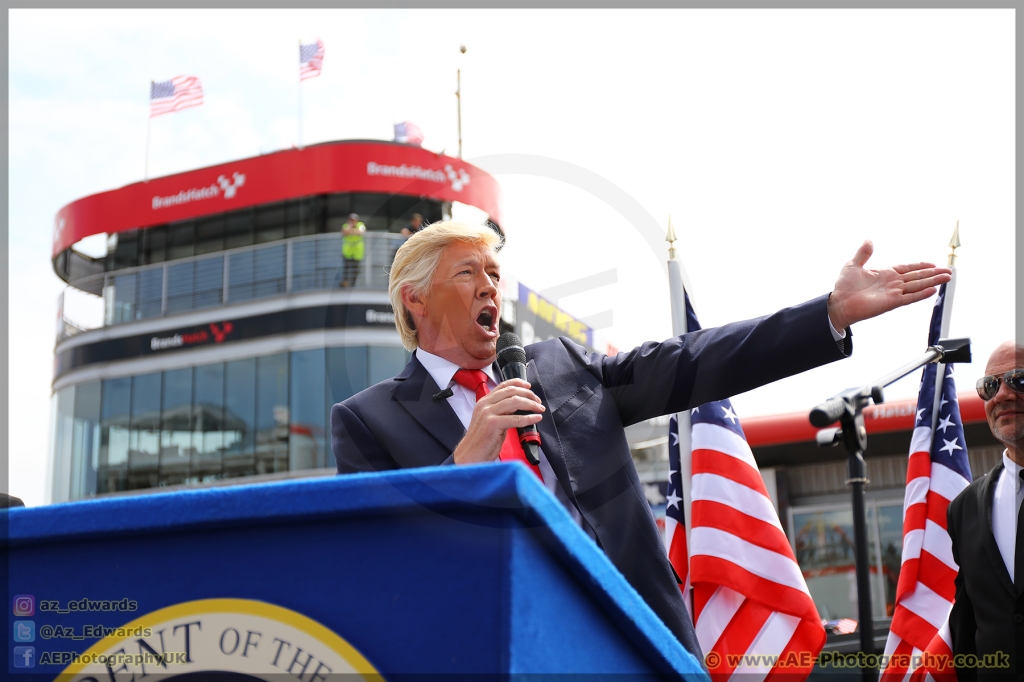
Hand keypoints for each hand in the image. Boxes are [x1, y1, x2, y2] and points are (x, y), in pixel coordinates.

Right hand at [453, 379, 545, 464]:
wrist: (470, 456)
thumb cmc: (482, 441)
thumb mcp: (490, 420)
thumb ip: (501, 411)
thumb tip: (519, 406)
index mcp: (484, 402)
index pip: (503, 385)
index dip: (518, 383)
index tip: (529, 386)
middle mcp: (485, 405)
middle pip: (511, 392)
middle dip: (528, 395)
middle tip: (538, 401)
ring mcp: (488, 413)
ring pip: (514, 402)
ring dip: (531, 405)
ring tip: (539, 409)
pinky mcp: (492, 424)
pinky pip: (515, 418)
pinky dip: (528, 418)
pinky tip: (536, 418)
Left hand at [827, 240, 951, 329]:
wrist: (839, 303)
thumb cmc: (844, 286)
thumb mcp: (853, 265)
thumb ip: (863, 253)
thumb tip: (869, 239)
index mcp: (885, 273)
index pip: (907, 268)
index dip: (920, 265)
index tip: (933, 263)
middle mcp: (892, 283)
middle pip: (917, 276)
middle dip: (933, 273)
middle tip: (949, 271)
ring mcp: (893, 293)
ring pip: (917, 286)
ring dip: (933, 281)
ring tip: (947, 278)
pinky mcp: (891, 302)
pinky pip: (909, 297)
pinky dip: (921, 294)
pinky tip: (933, 290)